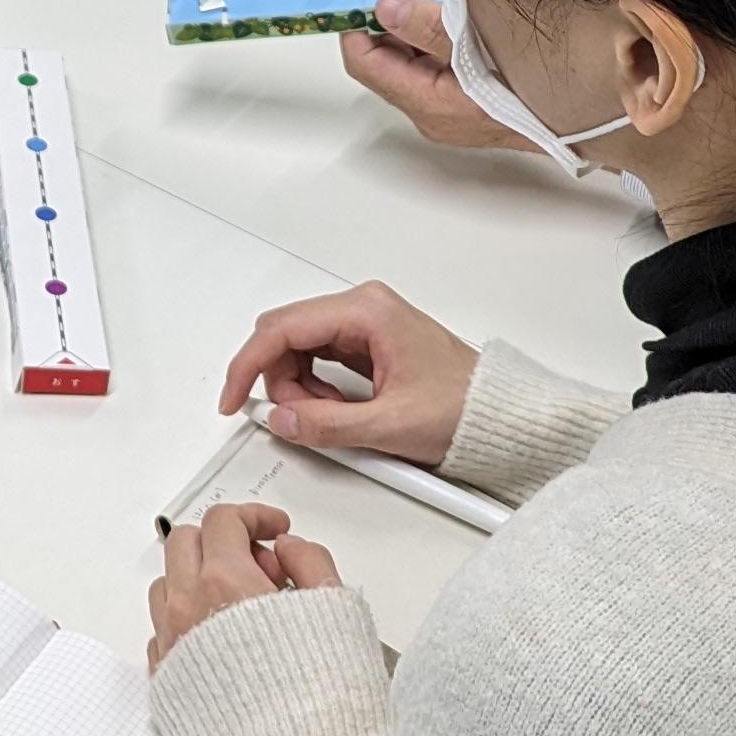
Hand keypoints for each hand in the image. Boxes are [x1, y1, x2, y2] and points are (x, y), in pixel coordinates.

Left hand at [148, 503, 341, 669]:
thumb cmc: (320, 707)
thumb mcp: (337, 613)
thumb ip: (312, 562)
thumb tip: (288, 549)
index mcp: (225, 586)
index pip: (223, 522)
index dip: (254, 517)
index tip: (273, 529)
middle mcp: (187, 613)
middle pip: (184, 544)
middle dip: (222, 542)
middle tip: (262, 566)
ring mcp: (172, 651)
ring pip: (166, 586)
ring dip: (198, 580)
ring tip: (243, 606)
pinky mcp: (167, 688)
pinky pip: (161, 635)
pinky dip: (186, 623)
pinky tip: (224, 643)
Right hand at [216, 281, 478, 464]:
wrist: (501, 416)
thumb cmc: (466, 408)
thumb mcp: (391, 427)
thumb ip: (328, 425)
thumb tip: (282, 419)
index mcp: (368, 311)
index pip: (282, 328)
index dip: (248, 365)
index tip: (234, 397)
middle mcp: (363, 308)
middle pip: (286, 335)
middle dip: (278, 380)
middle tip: (293, 418)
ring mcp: (365, 323)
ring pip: (300, 348)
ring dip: (300, 387)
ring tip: (331, 419)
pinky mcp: (368, 343)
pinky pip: (321, 360)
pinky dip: (317, 389)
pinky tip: (338, 412)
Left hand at [341, 0, 538, 157]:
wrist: (591, 122)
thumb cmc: (541, 93)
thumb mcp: (481, 53)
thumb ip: (429, 28)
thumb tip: (385, 7)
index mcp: (425, 103)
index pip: (365, 62)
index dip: (356, 21)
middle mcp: (429, 111)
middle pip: (385, 56)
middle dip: (382, 9)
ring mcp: (447, 107)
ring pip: (410, 56)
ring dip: (409, 15)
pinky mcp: (466, 99)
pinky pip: (434, 60)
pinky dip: (432, 29)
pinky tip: (448, 2)